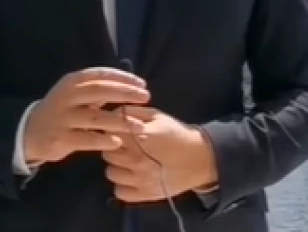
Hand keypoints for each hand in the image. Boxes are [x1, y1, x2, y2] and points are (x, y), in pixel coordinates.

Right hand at [23, 67, 150, 164]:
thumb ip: (97, 89)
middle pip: (100, 91)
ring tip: (140, 127)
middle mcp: (67, 97)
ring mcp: (64, 118)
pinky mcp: (62, 138)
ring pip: (96, 118)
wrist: (30, 131)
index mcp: (72, 82)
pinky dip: (104, 140)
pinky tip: (118, 142)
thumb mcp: (74, 94)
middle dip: (125, 94)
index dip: (123, 78)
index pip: (100, 75)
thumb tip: (130, 86)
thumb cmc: (62, 110)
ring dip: (121, 121)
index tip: (142, 84)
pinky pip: (88, 139)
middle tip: (146, 98)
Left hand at [102, 106, 217, 202]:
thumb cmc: (176, 134)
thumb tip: (112, 113)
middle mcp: (135, 159)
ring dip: (117, 166)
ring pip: (110, 172)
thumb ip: (132, 112)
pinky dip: (122, 185)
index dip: (109, 129)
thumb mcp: (156, 116)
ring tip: (128, 162)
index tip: (116, 130)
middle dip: (113, 147)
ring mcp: (139, 179)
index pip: (108, 132)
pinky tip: (132, 177)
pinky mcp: (144, 195)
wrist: (200, 158)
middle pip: (107, 153)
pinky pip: (119, 191)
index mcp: (138, 136)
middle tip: (124, 146)